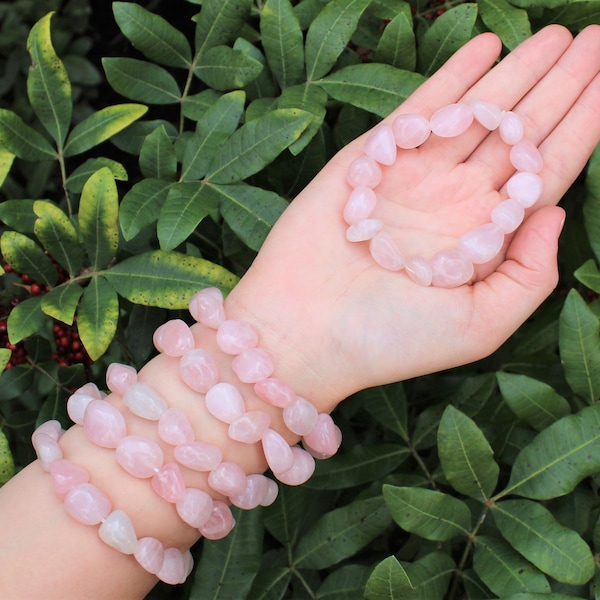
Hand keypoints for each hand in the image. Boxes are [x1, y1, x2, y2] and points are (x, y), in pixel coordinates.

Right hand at [227, 25, 599, 409]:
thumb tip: (554, 211)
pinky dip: (453, 77)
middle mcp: (453, 203)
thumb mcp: (480, 325)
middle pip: (517, 134)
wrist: (303, 331)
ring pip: (476, 113)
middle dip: (558, 87)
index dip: (582, 128)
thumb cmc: (389, 340)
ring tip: (556, 36)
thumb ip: (530, 274)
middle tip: (593, 40)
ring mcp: (412, 177)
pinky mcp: (370, 159)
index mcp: (484, 241)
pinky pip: (420, 108)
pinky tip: (485, 46)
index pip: (543, 174)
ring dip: (515, 73)